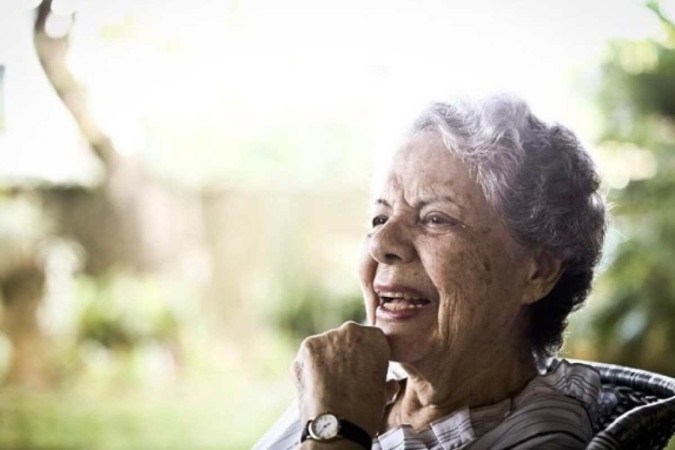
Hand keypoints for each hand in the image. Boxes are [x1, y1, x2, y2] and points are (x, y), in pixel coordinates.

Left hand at [292, 321, 392, 436]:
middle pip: (346, 338)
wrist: (336, 427)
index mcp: (374, 337)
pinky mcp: (305, 349)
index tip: (363, 371)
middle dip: (345, 354)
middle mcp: (349, 330)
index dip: (366, 356)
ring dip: (326, 360)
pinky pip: (309, 356)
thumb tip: (391, 384)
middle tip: (344, 378)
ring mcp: (324, 338)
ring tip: (328, 385)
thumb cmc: (364, 412)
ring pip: (325, 346)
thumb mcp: (383, 394)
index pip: (370, 339)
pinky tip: (315, 386)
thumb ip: (385, 381)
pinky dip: (310, 369)